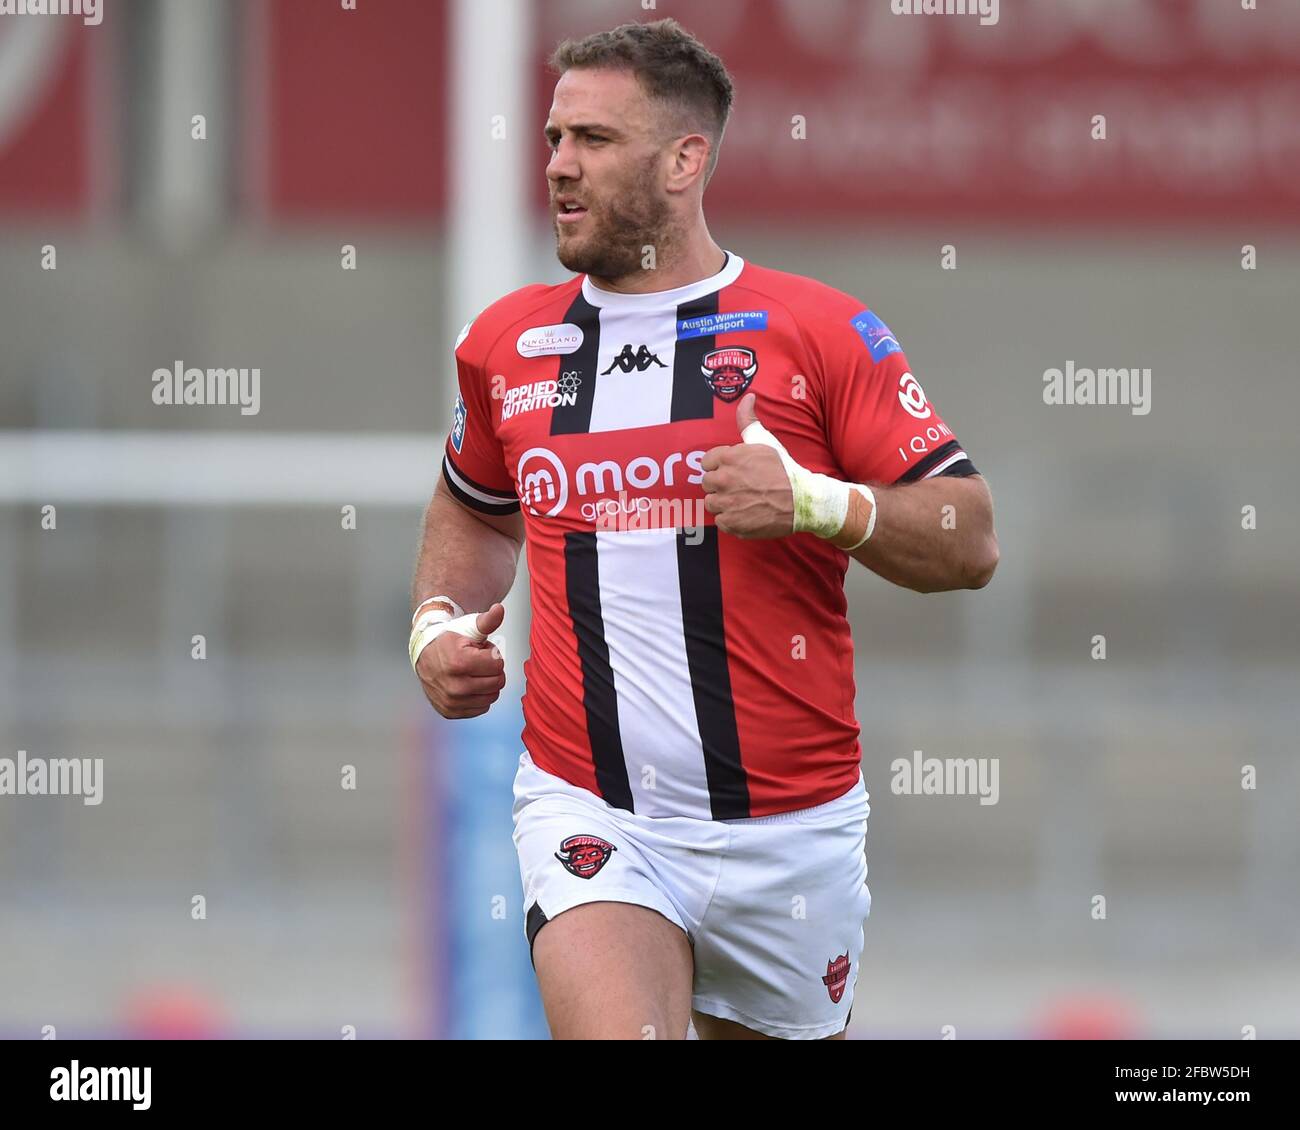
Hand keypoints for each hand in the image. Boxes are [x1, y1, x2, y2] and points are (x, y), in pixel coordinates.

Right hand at [415, 602, 506, 718]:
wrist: (425, 653)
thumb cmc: (449, 639)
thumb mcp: (469, 627)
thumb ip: (487, 620)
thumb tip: (500, 609)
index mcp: (459, 663)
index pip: (498, 665)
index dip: (491, 654)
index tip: (478, 650)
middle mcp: (454, 686)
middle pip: (497, 682)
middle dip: (491, 669)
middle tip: (476, 661)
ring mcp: (451, 702)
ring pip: (492, 696)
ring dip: (486, 683)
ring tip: (471, 672)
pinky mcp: (450, 712)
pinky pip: (481, 708)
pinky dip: (479, 697)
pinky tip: (467, 684)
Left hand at [699, 393, 794, 538]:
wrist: (802, 500)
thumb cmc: (783, 469)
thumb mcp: (764, 441)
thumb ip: (748, 420)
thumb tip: (748, 397)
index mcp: (728, 457)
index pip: (706, 463)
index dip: (719, 467)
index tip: (733, 471)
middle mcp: (723, 479)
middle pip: (707, 484)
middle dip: (720, 485)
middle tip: (740, 487)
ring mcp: (726, 503)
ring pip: (711, 503)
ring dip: (723, 503)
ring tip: (743, 501)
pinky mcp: (732, 523)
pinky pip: (720, 522)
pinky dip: (731, 520)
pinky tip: (746, 514)